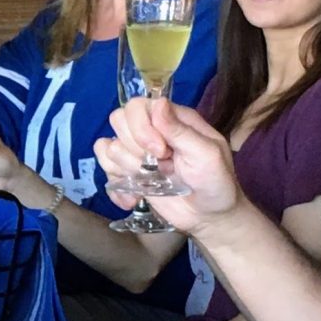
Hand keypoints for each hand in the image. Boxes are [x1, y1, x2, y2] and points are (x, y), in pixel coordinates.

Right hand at [93, 98, 241, 232]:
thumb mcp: (207, 154)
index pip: (137, 106)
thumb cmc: (215, 182)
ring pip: (108, 146)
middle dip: (134, 147)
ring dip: (128, 168)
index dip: (141, 127)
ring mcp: (137, 153)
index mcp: (171, 118)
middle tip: (158, 165)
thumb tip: (158, 103)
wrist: (210, 217)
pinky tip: (136, 197)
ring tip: (151, 181)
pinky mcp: (128, 174)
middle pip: (117, 120)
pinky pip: (105, 170)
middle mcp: (150, 131)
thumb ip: (180, 130)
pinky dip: (117, 187)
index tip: (161, 151)